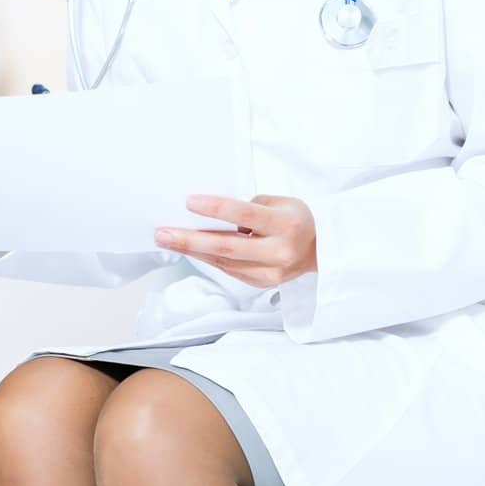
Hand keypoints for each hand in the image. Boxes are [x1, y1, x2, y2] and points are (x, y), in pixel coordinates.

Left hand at [154, 194, 317, 288]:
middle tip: (163, 234)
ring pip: (224, 262)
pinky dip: (208, 258)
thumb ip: (249, 208)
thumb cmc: (297, 218)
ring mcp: (270, 273)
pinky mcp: (262, 284)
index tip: (188, 202)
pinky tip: (191, 249)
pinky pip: (229, 269)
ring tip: (168, 239)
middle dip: (190, 240)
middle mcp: (279, 252)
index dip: (215, 209)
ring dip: (193, 250)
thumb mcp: (280, 202)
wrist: (322, 249)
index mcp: (285, 225)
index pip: (245, 215)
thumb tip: (213, 215)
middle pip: (227, 247)